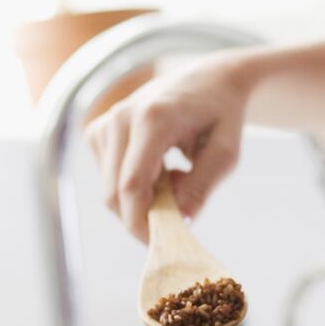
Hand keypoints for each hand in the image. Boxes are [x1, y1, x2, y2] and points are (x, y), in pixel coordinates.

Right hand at [83, 50, 256, 242]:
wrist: (208, 82)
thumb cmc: (222, 116)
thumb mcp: (226, 152)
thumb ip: (203, 186)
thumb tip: (179, 221)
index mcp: (153, 118)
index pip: (132, 184)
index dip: (140, 222)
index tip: (161, 243)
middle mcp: (121, 117)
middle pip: (114, 193)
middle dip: (141, 217)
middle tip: (177, 218)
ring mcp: (105, 123)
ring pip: (109, 189)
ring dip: (139, 200)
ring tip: (175, 181)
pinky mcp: (98, 131)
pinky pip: (107, 178)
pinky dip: (130, 187)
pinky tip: (158, 171)